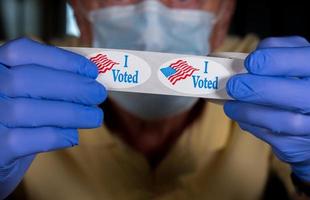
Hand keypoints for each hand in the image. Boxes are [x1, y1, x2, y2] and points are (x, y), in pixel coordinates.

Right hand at [0, 38, 105, 198]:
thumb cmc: (18, 117)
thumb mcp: (27, 92)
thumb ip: (51, 80)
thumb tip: (90, 76)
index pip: (23, 51)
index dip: (62, 59)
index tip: (91, 70)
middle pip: (28, 79)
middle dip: (72, 86)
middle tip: (98, 94)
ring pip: (28, 110)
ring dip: (71, 113)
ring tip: (94, 116)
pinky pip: (26, 140)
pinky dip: (56, 136)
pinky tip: (72, 135)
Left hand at [224, 36, 309, 181]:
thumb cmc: (301, 81)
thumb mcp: (298, 58)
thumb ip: (280, 50)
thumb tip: (255, 54)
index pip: (304, 61)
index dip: (274, 61)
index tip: (250, 62)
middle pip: (295, 95)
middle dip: (258, 89)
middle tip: (233, 86)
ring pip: (283, 122)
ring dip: (249, 112)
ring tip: (230, 105)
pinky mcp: (300, 146)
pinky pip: (274, 138)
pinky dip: (252, 125)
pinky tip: (241, 116)